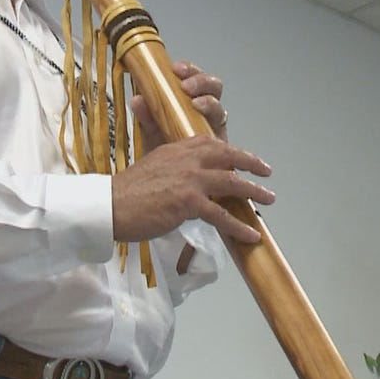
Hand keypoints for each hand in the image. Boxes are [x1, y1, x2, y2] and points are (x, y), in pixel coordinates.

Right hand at [112, 134, 271, 244]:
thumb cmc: (126, 190)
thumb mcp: (148, 163)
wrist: (110, 205)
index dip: (228, 150)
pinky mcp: (189, 202)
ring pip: (231, 183)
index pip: (210, 143)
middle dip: (250, 163)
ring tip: (269, 199)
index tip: (240, 157)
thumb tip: (173, 165)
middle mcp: (187, 160)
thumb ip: (163, 158)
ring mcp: (190, 180)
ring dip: (253, 191)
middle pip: (227, 156)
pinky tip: (251, 235)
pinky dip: (239, 226)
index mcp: (176, 149)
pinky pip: (221, 215)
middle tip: (266, 172)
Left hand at [131, 60, 230, 144]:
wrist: (168, 178)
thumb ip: (146, 115)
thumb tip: (137, 99)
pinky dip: (215, 132)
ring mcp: (214, 127)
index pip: (195, 77)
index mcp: (190, 99)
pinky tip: (205, 133)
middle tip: (186, 86)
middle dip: (202, 82)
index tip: (176, 68)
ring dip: (209, 102)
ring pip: (220, 108)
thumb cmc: (163, 149)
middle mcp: (206, 110)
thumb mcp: (150, 130)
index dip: (190, 69)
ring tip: (196, 104)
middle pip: (214, 87)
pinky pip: (222, 136)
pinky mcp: (220, 146)